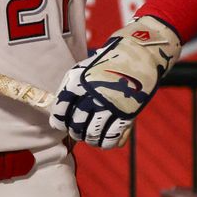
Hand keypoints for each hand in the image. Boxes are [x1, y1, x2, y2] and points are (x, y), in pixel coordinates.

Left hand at [50, 16, 181, 148]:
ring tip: (92, 137)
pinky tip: (106, 140)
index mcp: (78, 82)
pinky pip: (112, 136)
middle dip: (76, 132)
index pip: (60, 111)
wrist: (137, 53)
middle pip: (76, 125)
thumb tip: (59, 118)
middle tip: (79, 131)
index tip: (62, 124)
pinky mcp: (126, 112)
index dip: (59, 122)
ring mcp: (109, 104)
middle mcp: (91, 94)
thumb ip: (70, 91)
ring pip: (93, 134)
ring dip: (91, 139)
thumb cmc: (107, 63)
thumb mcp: (83, 70)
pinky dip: (107, 142)